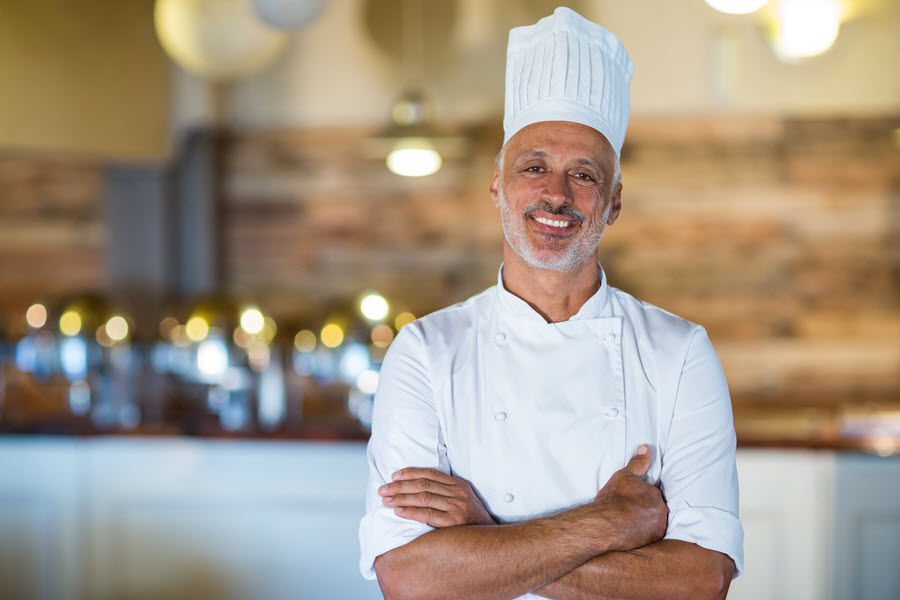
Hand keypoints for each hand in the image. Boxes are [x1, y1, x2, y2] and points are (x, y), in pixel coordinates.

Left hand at [378, 468, 497, 527]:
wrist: (494, 541)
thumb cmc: (474, 523)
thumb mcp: (465, 501)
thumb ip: (447, 494)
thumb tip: (419, 492)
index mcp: (459, 485)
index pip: (430, 473)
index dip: (410, 473)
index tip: (394, 476)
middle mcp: (458, 493)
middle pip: (423, 484)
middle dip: (399, 486)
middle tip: (383, 489)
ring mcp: (457, 506)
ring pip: (423, 497)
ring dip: (401, 498)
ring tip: (386, 500)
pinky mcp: (455, 521)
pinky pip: (428, 514)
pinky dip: (411, 511)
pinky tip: (398, 511)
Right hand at [592, 445, 667, 551]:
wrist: (605, 524)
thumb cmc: (613, 499)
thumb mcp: (624, 476)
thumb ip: (637, 463)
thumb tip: (645, 448)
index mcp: (655, 493)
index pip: (654, 494)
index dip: (643, 497)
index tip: (633, 501)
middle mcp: (661, 510)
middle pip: (657, 509)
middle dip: (647, 510)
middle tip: (632, 512)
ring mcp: (658, 526)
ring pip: (656, 522)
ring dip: (647, 522)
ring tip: (632, 523)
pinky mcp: (654, 540)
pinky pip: (652, 535)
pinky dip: (645, 533)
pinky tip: (634, 532)